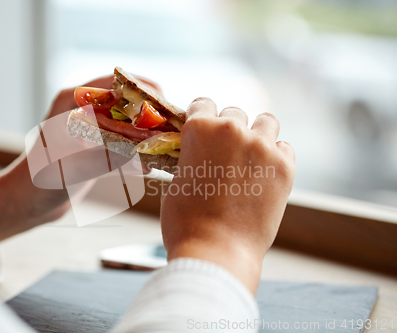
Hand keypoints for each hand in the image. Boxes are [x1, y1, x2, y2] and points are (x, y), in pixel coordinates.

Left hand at [0, 74, 160, 245]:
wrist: (25, 204)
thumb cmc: (39, 182)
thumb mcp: (72, 167)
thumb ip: (106, 156)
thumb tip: (145, 152)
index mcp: (71, 101)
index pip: (114, 83)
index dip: (142, 90)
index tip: (165, 106)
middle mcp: (81, 109)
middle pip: (125, 103)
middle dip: (150, 115)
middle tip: (173, 129)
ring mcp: (89, 128)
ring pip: (126, 123)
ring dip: (146, 134)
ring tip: (167, 147)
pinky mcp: (94, 147)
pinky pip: (122, 143)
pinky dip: (136, 152)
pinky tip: (149, 166)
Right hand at [160, 98, 294, 292]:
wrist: (216, 252)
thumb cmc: (185, 222)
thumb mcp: (177, 180)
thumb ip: (191, 158)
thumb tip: (198, 155)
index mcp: (200, 129)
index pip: (203, 103)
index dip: (201, 117)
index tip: (203, 130)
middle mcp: (233, 130)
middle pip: (234, 112)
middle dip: (228, 128)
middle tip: (224, 152)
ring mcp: (263, 147)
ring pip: (266, 121)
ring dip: (257, 133)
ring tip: (251, 155)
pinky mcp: (285, 167)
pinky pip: (285, 147)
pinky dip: (276, 155)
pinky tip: (265, 173)